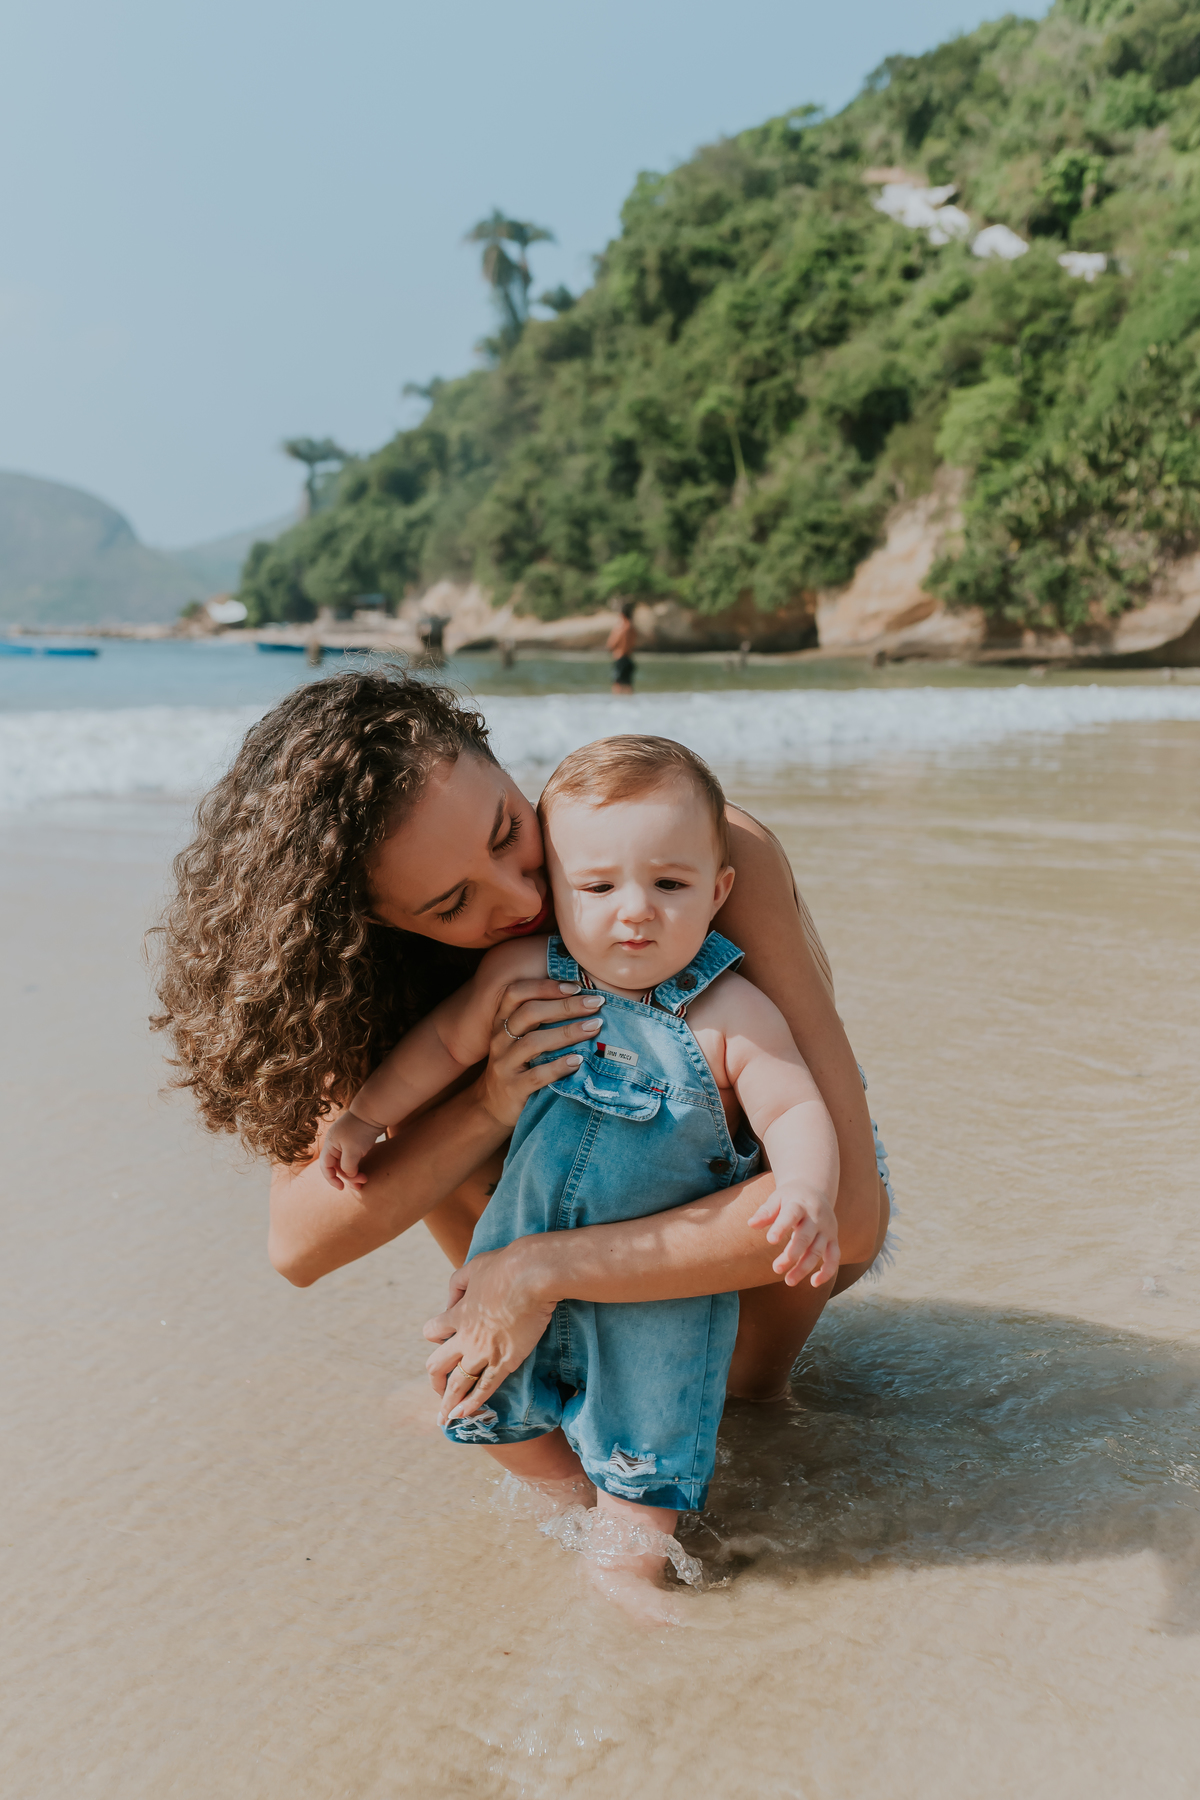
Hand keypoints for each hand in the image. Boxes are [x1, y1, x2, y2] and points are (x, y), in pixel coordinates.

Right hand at [318, 1108, 384, 1190]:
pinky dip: (358, 1166)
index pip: (325, 1166)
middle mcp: (336, 1144)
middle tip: (362, 1183)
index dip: (331, 1179)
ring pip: (346, 1163)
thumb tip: (349, 1175)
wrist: (375, 1112)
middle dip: (348, 1177)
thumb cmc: (362, 1130)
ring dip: (354, 1173)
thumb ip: (347, 1166)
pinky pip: (354, 1158)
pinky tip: (364, 1171)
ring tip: (365, 1180)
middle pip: (337, 1166)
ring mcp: (346, 1142)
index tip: (342, 1188)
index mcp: (330, 1145)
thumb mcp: (352, 1151)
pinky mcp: (357, 1142)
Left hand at [422, 1241, 555, 1424]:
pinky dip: (472, 1404)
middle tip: (437, 1389)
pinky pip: (484, 1388)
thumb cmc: (505, 1266)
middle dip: (435, 1380)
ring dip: (448, 1402)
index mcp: (456, 1313)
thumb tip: (450, 1302)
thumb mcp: (471, 1267)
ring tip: (444, 1418)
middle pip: (437, 1365)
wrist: (532, 1275)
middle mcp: (465, 1337)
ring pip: (458, 1384)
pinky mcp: (505, 1361)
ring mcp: (484, 1352)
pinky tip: (464, 1415)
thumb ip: (456, 1285)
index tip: (441, 1339)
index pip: (432, 1332)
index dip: (435, 1335)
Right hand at [476, 978, 605, 1130]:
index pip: (516, 993)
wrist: (492, 1105)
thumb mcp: (519, 1038)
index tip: (576, 987)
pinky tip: (578, 1061)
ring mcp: (504, 1064)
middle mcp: (500, 1039)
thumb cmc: (516, 1065)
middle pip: (529, 1013)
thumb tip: (581, 998)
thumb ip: (539, 1019)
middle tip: (596, 1004)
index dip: (544, 986)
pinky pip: (537, 1075)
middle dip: (565, 1006)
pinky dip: (559, 1066)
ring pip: (534, 1042)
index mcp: (502, 1021)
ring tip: (594, 1028)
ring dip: (568, 1032)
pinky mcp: (513, 1088)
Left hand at [748, 1180, 839, 1287]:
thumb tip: (751, 1224)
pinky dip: (827, 1272)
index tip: (770, 1240)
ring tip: (788, 1281)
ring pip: (818, 1251)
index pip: (791, 1215)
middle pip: (805, 1237)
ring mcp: (827, 1229)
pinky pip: (834, 1258)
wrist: (815, 1190)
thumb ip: (766, 1211)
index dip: (781, 1227)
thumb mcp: (777, 1198)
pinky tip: (813, 1283)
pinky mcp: (833, 1239)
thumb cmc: (791, 1197)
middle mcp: (816, 1217)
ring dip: (804, 1267)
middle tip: (776, 1269)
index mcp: (800, 1204)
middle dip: (791, 1254)